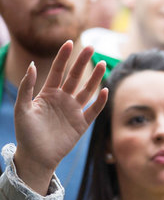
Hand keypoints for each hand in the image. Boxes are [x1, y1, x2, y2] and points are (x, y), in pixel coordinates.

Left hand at [13, 41, 107, 194]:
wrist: (37, 156)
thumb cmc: (26, 132)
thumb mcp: (22, 108)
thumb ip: (27, 87)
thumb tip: (34, 65)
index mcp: (47, 93)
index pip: (58, 71)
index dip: (63, 57)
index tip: (69, 43)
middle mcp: (62, 99)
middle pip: (75, 77)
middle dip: (82, 63)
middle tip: (91, 47)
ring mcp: (73, 111)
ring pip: (87, 90)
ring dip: (95, 78)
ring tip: (103, 64)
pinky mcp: (82, 124)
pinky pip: (94, 110)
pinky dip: (100, 101)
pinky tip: (105, 90)